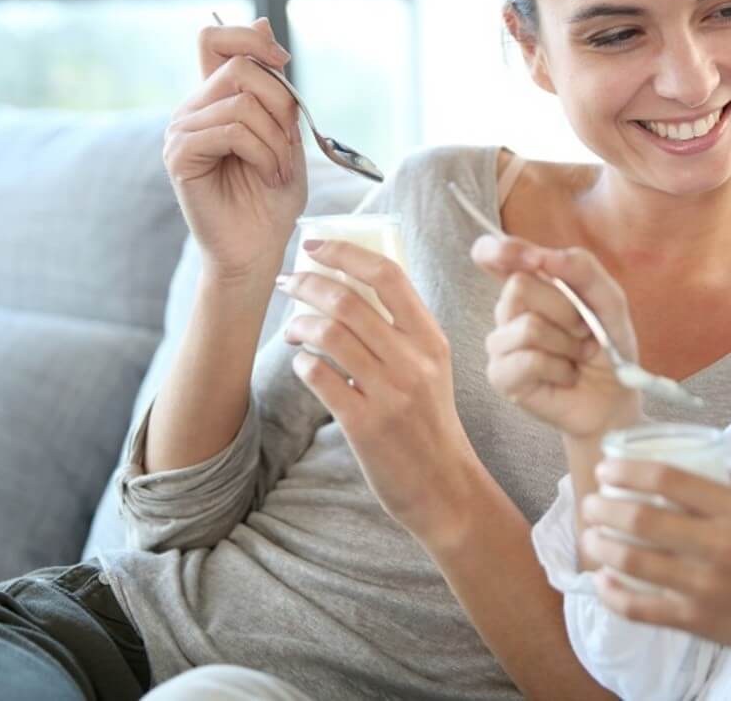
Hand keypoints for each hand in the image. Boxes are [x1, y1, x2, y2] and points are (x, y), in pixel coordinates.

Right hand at [164, 18, 306, 280]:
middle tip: (291, 145)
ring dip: (278, 140)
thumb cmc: (272, 196)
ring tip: (280, 170)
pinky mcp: (180, 156)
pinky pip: (232, 131)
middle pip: (240, 68)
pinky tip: (269, 176)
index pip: (214, 38)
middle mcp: (192, 108)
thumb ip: (276, 86)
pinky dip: (264, 154)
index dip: (250, 38)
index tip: (283, 63)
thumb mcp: (286, 133)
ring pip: (243, 103)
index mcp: (215, 99)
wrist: (257, 249)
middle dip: (282, 103)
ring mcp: (181, 131)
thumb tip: (264, 20)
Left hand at [276, 239, 481, 545]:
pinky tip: (303, 365)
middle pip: (348, 301)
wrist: (443, 486)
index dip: (346, 252)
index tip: (315, 245)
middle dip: (307, 284)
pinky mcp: (365, 424)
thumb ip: (403, 330)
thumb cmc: (430, 422)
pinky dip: (302, 364)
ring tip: (291, 330)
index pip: (389, 275)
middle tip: (287, 283)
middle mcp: (414, 361)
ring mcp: (390, 393)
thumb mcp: (433, 368)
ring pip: (329, 335)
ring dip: (298, 324)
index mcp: (432, 339)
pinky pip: (319, 378)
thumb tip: (353, 285)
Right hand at [472, 234, 642, 437]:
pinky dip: (560, 369)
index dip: (497, 249)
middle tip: (583, 332)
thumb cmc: (608, 348)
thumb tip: (546, 255)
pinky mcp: (501, 375)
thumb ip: (583, 269)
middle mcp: (510, 310)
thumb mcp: (609, 301)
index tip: (521, 257)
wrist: (614, 398)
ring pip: (529, 326)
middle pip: (520, 285)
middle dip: (565, 310)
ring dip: (567, 344)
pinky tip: (566, 376)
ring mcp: (501, 343)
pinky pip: (529, 360)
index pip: (493, 254)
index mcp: (532, 284)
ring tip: (577, 356)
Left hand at [580, 459, 730, 669]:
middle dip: (603, 508)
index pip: (668, 479)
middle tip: (589, 502)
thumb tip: (675, 455)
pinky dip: (610, 594)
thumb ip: (721, 481)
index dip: (627, 470)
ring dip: (599, 547)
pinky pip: (638, 608)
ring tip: (589, 536)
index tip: (605, 469)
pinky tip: (600, 579)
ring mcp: (704, 587)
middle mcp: (719, 547)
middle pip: (642, 520)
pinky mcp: (693, 620)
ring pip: (633, 563)